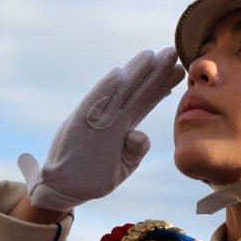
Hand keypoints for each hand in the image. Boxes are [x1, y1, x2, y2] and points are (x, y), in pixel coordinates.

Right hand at [20, 48, 184, 212]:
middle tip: (173, 52)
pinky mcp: (79, 126)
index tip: (179, 70)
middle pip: (137, 91)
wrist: (62, 189)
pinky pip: (93, 106)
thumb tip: (142, 135)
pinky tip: (119, 74)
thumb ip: (134, 152)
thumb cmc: (92, 178)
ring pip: (119, 93)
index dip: (161, 86)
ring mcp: (95, 120)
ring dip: (134, 74)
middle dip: (155, 72)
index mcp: (121, 127)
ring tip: (152, 55)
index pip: (145, 102)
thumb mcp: (121, 167)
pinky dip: (104, 90)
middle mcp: (110, 118)